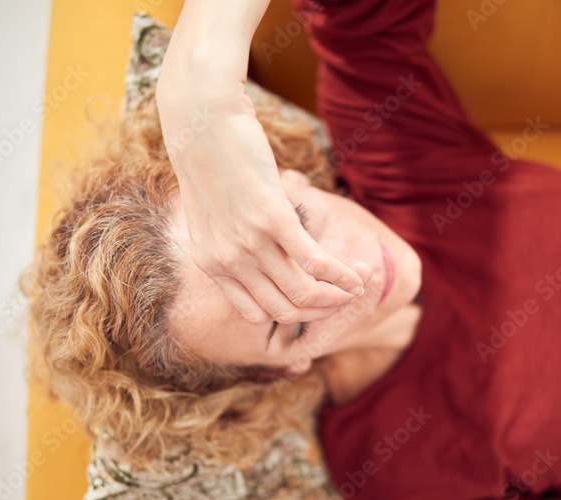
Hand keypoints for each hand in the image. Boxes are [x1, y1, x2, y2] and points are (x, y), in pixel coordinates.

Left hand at [156, 75, 364, 324]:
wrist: (203, 123)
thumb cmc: (211, 163)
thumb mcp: (213, 215)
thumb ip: (233, 242)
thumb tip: (264, 255)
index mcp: (212, 265)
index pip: (259, 314)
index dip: (294, 315)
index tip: (315, 301)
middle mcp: (229, 262)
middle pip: (286, 311)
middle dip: (322, 310)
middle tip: (345, 297)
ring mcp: (250, 243)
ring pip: (304, 294)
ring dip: (338, 296)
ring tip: (358, 286)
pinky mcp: (273, 220)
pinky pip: (316, 263)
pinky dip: (342, 275)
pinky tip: (358, 275)